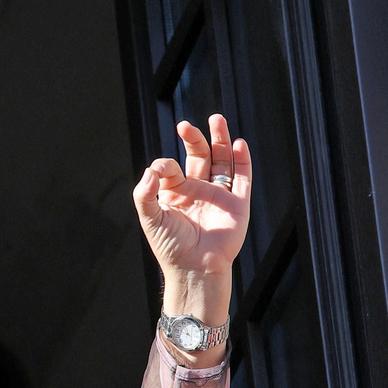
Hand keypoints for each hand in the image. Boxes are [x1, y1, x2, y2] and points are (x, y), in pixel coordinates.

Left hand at [133, 115, 251, 275]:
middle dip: (194, 139)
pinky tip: (237, 143)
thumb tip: (152, 168)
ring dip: (220, 140)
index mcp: (175, 193)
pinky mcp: (238, 204)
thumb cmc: (170, 246)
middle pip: (199, 156)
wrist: (194, 267)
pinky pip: (243, 178)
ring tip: (216, 119)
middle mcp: (197, 191)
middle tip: (185, 125)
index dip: (165, 164)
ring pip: (222, 161)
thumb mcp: (150, 217)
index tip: (162, 169)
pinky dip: (242, 160)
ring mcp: (219, 196)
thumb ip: (145, 193)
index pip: (171, 167)